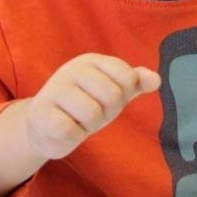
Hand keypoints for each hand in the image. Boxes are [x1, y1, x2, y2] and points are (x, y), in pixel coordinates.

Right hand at [0, 54, 158, 196]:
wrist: (43, 125)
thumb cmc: (83, 105)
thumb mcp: (112, 91)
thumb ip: (134, 83)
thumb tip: (156, 80)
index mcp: (91, 60)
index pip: (127, 77)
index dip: (122, 95)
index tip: (105, 98)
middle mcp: (71, 69)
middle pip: (113, 96)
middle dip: (105, 112)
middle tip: (89, 113)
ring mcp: (53, 89)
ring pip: (93, 114)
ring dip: (88, 126)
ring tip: (76, 120)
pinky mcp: (40, 113)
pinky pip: (70, 130)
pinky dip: (72, 136)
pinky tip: (63, 130)